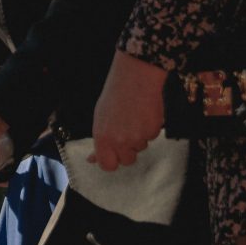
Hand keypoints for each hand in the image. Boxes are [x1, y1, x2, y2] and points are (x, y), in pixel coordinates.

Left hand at [89, 52, 167, 171]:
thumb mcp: (100, 119)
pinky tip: (143, 115)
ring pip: (140, 148)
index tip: (113, 155)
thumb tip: (92, 159)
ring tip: (133, 119)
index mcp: (102, 138)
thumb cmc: (115, 96)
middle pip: (127, 161)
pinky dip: (149, 129)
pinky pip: (151, 138)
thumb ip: (99, 142)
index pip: (107, 166)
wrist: (135, 79)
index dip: (111, 161)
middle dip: (127, 151)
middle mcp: (120, 141)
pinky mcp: (153, 131)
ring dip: (138, 138)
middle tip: (125, 134)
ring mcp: (138, 138)